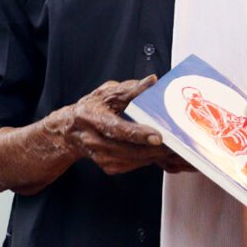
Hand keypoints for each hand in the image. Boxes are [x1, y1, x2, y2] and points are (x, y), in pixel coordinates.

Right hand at [47, 76, 176, 174]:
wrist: (70, 130)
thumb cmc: (93, 107)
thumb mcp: (108, 92)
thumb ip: (131, 88)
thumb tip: (152, 80)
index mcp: (92, 118)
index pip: (118, 129)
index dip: (138, 134)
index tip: (158, 137)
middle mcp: (93, 140)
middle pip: (128, 149)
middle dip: (154, 148)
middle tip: (176, 144)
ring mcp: (99, 156)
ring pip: (132, 160)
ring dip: (154, 156)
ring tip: (174, 149)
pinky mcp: (106, 165)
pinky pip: (131, 165)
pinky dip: (147, 160)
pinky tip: (160, 153)